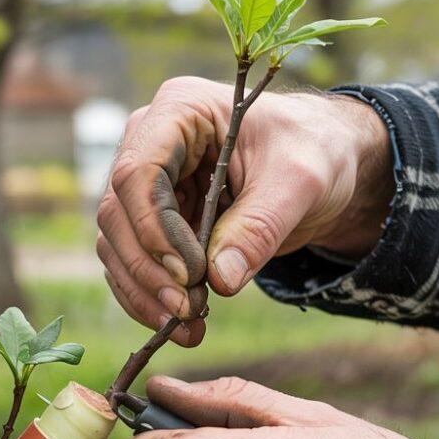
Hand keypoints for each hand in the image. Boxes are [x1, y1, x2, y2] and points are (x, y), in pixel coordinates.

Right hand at [97, 77, 392, 345]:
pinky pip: (131, 263)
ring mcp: (145, 183)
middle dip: (149, 270)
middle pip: (119, 212)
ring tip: (189, 327)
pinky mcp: (151, 220)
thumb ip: (260, 226)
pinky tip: (181, 326)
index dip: (154, 229)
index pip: (139, 172)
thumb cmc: (313, 152)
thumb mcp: (300, 182)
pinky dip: (149, 299)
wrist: (321, 163)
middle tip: (187, 311)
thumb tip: (220, 281)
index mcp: (180, 110)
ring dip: (145, 293)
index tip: (190, 275)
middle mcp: (149, 142)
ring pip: (116, 244)